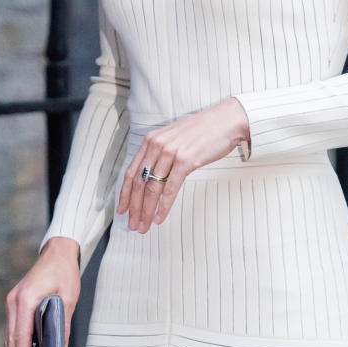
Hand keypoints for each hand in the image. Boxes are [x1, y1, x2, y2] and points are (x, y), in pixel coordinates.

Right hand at [5, 236, 80, 346]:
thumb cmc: (64, 272)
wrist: (58, 252)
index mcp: (26, 299)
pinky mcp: (16, 303)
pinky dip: (17, 345)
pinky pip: (14, 328)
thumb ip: (62, 324)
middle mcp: (14, 301)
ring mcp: (13, 302)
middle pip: (12, 340)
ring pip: (10, 336)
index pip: (21, 336)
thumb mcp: (69, 298)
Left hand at [117, 97, 249, 233]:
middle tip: (132, 224)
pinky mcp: (185, 161)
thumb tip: (151, 177)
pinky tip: (160, 217)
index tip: (122, 209)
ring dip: (146, 211)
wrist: (225, 121)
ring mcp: (170, 153)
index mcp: (151, 140)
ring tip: (144, 226)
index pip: (131, 172)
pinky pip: (170, 188)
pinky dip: (164, 206)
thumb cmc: (203, 131)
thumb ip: (160, 154)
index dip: (124, 194)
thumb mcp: (174, 139)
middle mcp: (157, 145)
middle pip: (138, 183)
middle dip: (134, 208)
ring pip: (152, 188)